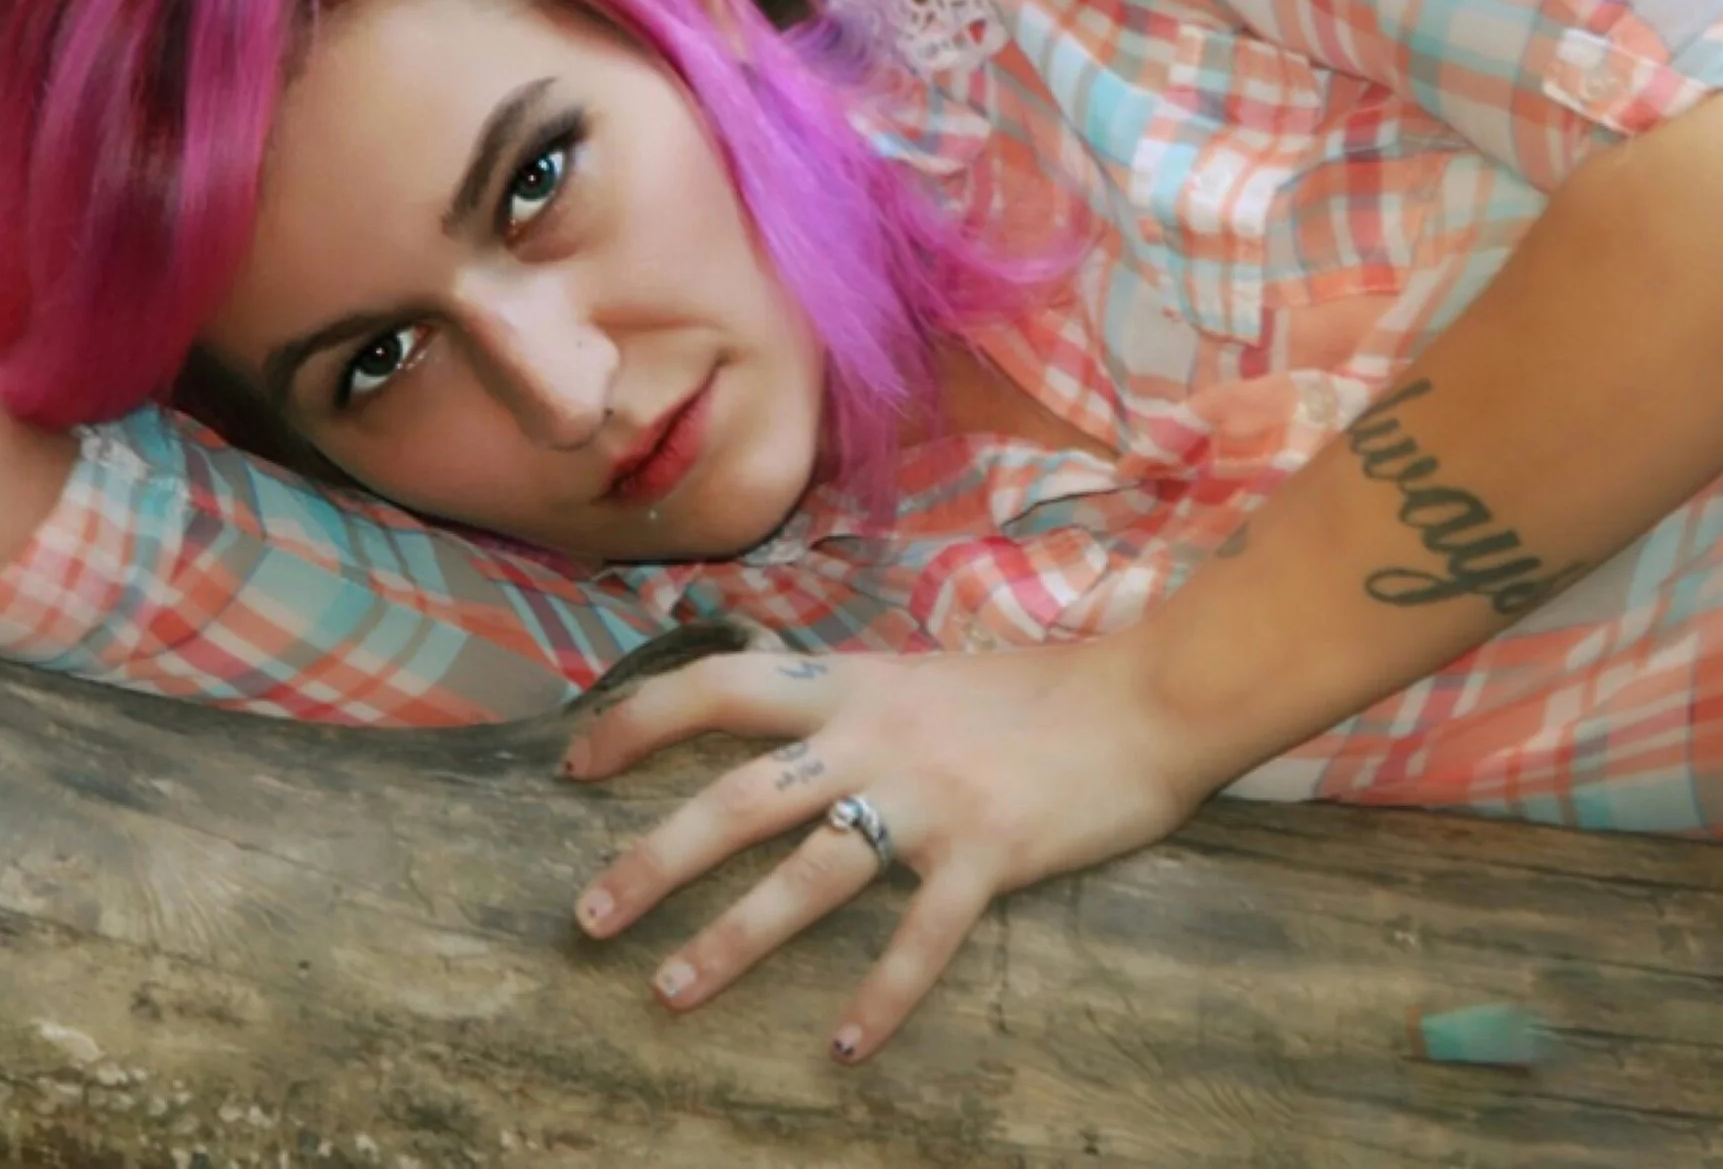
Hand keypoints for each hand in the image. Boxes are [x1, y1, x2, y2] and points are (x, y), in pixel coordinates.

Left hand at [559, 631, 1213, 1062]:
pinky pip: (921, 938)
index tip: (576, 764)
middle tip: (587, 917)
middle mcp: (873, 737)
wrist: (1146, 698)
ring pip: (809, 875)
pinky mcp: (988, 854)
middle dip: (654, 858)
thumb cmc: (1033, 693)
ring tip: (669, 990)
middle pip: (737, 799)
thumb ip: (847, 700)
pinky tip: (842, 1048)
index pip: (716, 687)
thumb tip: (775, 716)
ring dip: (733, 937)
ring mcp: (928, 798)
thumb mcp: (917, 675)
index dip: (638, 720)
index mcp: (849, 686)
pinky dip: (880, 997)